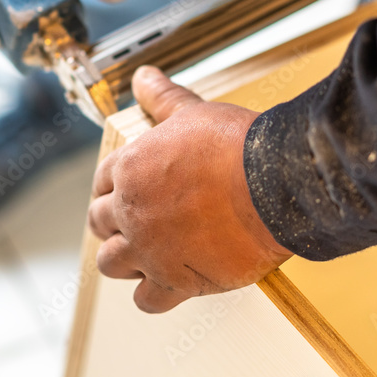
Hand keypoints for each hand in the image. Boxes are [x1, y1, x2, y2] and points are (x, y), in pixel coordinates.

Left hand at [87, 66, 292, 312]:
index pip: (100, 183)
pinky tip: (166, 286)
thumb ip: (162, 98)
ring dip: (124, 260)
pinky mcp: (176, 280)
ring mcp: (149, 248)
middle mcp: (131, 211)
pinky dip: (152, 296)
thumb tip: (143, 76)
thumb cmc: (238, 146)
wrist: (277, 185)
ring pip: (112, 264)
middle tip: (135, 223)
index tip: (124, 194)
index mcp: (130, 168)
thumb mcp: (192, 112)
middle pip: (99, 224)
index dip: (112, 189)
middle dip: (113, 224)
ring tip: (144, 255)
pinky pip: (147, 300)